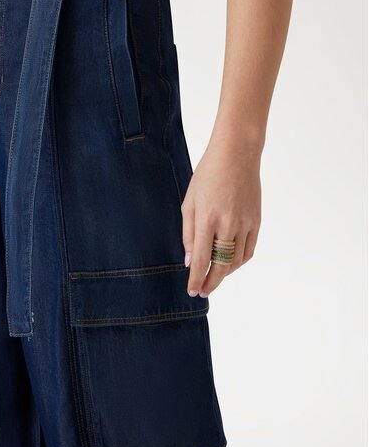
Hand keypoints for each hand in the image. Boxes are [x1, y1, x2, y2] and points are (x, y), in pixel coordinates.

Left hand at [181, 137, 261, 297]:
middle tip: (202, 291)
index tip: (192, 291)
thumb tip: (190, 261)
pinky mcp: (257, 221)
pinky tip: (228, 264)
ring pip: (236, 262)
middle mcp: (228, 224)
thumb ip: (188, 234)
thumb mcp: (189, 202)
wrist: (237, 154)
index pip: (202, 259)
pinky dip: (238, 262)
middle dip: (211, 283)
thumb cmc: (208, 175)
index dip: (196, 279)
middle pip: (221, 266)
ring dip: (224, 274)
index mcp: (207, 219)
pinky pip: (248, 251)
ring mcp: (246, 223)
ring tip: (213, 278)